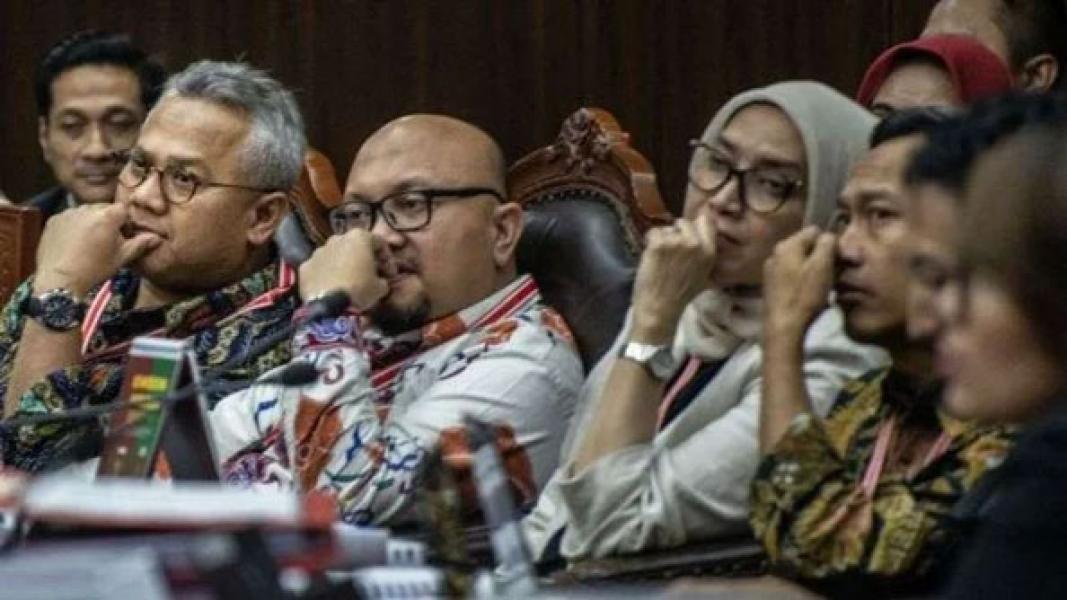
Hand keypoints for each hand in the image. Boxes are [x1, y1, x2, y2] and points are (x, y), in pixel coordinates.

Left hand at [34, 203, 160, 295]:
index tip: (124, 235)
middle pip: (104, 209)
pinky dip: (74, 226)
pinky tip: (73, 243)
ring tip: (88, 242)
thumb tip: (157, 238)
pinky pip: (70, 218)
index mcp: (107, 216)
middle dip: (108, 220)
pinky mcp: (54, 219)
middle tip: (106, 240)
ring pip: (86, 212)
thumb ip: (140, 245)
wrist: (60, 279)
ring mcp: (68, 213)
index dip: (125, 221)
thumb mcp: (121, 258)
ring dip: (90, 222)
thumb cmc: (95, 269)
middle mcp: (87, 209)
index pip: (123, 209)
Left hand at [299, 229, 388, 309]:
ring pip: (334, 255)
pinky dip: (326, 275)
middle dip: (363, 258)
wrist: (329, 307)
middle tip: (369, 275)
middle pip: (354, 246)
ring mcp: (318, 251)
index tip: (390, 274)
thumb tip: (380, 281)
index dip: (387, 259)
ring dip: (343, 265)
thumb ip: (382, 278)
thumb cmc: (360, 290)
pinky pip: (319, 268)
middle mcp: (337, 238)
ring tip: (348, 282)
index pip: (379, 243)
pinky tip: (331, 288)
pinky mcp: (304, 266)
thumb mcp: (381, 287)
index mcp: (359, 237)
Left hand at [631, 213, 716, 343]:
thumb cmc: (681, 295)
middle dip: (675, 233)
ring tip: (661, 258)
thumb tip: (709, 235)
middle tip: (670, 251)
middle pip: (684, 222)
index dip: (694, 225)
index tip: (685, 233)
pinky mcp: (658, 244)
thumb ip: (707, 255)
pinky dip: (649, 242)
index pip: (705, 221)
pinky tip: (652, 257)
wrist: (660, 308)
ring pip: (666, 228)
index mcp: (709, 251)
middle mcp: (695, 243)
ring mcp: (676, 242)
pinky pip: (653, 232)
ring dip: (661, 239)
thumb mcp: (705, 276)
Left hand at [763, 226, 834, 339]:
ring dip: (814, 271)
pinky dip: (803, 281)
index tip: (837, 260)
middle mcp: (775, 253)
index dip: (829, 243)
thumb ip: (827, 244)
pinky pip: (793, 275)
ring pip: (800, 262)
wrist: (783, 326)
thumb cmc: (805, 295)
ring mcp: (771, 270)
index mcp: (787, 245)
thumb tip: (828, 236)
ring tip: (822, 287)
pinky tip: (810, 295)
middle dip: (821, 258)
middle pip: (806, 247)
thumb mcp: (822, 266)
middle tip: (832, 275)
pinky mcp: (772, 286)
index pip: (815, 231)